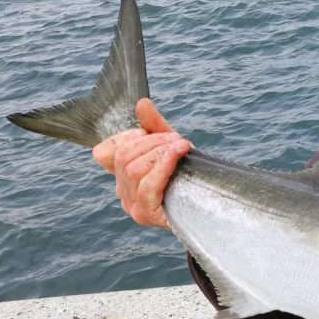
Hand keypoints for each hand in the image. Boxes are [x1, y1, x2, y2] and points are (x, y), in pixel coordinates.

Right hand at [91, 98, 191, 227]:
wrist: (212, 202)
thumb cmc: (188, 174)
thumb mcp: (170, 146)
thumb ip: (154, 126)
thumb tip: (142, 103)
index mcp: (121, 174)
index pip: (106, 151)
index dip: (127, 137)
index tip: (150, 132)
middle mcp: (122, 190)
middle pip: (123, 157)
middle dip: (151, 142)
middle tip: (176, 139)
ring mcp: (131, 204)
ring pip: (134, 169)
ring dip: (160, 152)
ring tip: (181, 147)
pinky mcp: (145, 214)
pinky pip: (148, 186)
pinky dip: (163, 166)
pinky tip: (178, 154)